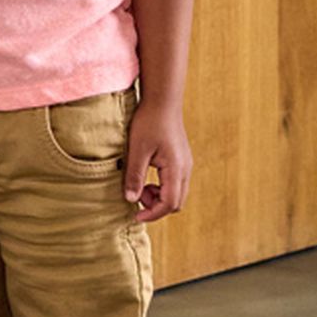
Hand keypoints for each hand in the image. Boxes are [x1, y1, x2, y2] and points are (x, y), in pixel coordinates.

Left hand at [123, 99, 191, 223]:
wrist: (162, 101)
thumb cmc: (149, 122)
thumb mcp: (136, 150)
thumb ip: (134, 176)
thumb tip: (131, 200)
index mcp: (176, 168)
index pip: (170, 203)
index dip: (152, 214)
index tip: (135, 216)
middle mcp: (185, 169)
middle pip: (176, 202)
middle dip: (156, 206)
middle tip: (136, 197)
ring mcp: (185, 164)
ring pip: (176, 193)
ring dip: (158, 197)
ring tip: (140, 185)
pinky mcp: (181, 160)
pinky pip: (175, 182)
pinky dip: (161, 187)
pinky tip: (147, 176)